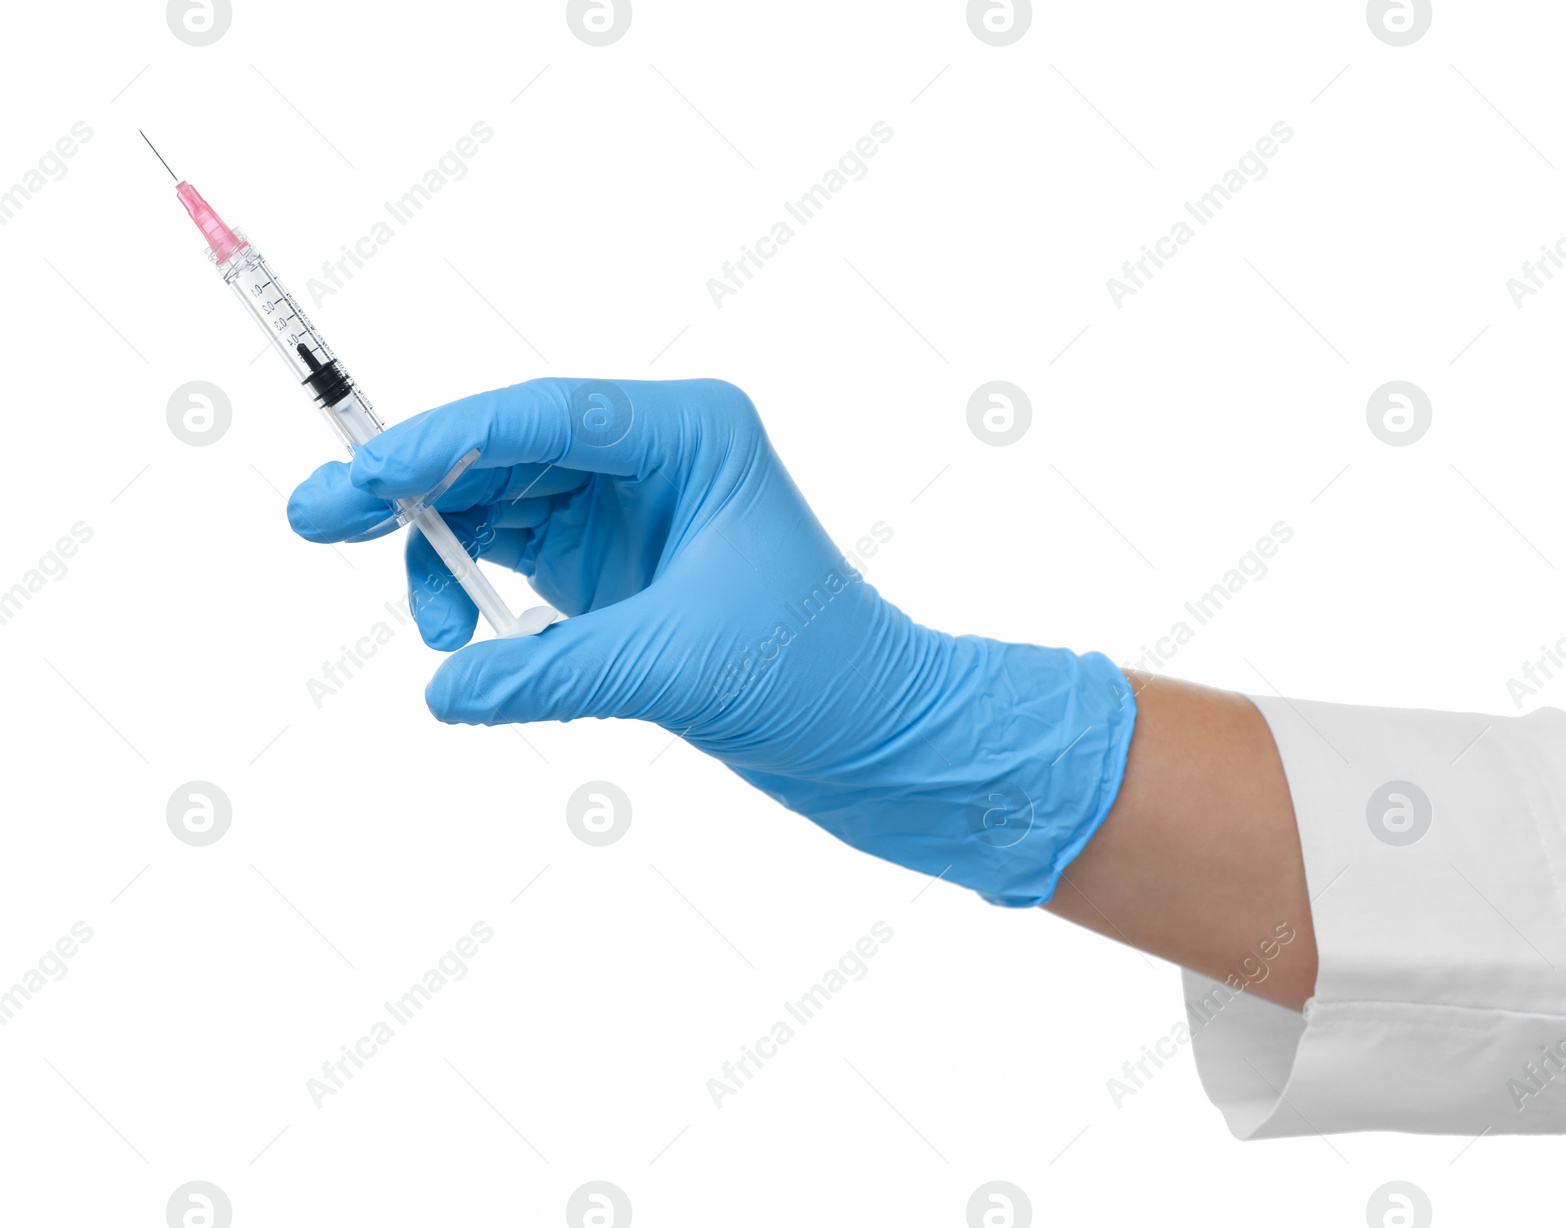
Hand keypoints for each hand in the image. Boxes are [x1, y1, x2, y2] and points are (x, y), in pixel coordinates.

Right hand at [287, 378, 1135, 904]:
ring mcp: (628, 507)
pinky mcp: (610, 565)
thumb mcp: (681, 668)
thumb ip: (553, 675)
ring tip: (426, 629)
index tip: (356, 479)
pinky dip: (472, 592)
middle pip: (500, 450)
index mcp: (691, 433)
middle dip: (408, 487)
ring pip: (496, 503)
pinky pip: (511, 556)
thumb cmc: (822, 675)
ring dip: (437, 551)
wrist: (877, 734)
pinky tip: (461, 640)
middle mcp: (654, 454)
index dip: (437, 444)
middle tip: (313, 518)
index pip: (539, 418)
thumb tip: (442, 694)